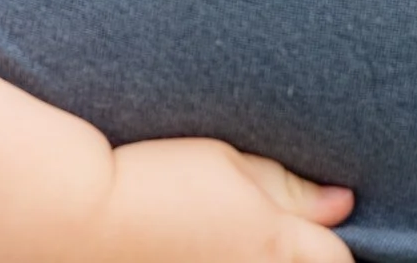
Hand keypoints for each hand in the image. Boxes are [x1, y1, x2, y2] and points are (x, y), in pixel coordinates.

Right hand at [93, 138, 352, 262]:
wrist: (74, 220)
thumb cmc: (150, 179)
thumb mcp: (225, 163)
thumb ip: (288, 188)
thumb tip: (341, 203)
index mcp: (275, 245)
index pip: (336, 259)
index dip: (326, 241)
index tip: (310, 225)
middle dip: (298, 255)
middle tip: (254, 232)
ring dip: (256, 260)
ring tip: (221, 241)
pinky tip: (194, 252)